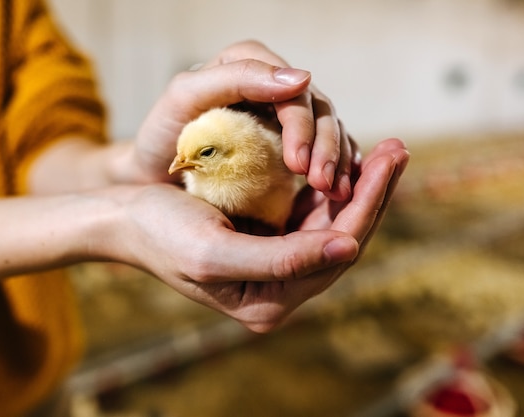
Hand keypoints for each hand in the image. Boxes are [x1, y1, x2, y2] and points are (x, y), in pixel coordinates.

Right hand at [104, 138, 408, 332]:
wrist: (124, 219)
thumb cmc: (160, 233)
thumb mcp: (215, 251)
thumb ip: (284, 259)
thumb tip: (348, 246)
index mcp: (268, 302)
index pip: (335, 252)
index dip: (366, 206)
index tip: (387, 160)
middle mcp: (278, 289)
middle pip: (342, 238)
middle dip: (372, 193)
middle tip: (399, 148)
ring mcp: (275, 266)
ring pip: (332, 225)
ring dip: (359, 187)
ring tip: (387, 150)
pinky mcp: (268, 241)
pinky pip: (312, 216)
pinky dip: (333, 188)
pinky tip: (350, 163)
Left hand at [132, 40, 354, 199]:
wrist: (154, 172)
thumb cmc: (163, 136)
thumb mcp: (186, 98)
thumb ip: (237, 79)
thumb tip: (302, 78)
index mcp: (248, 64)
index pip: (291, 91)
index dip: (302, 126)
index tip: (299, 166)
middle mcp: (271, 84)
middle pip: (317, 109)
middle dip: (325, 147)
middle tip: (322, 184)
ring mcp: (283, 113)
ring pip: (328, 129)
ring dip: (337, 160)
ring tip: (337, 193)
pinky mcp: (289, 140)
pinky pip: (325, 148)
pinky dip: (337, 166)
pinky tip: (341, 186)